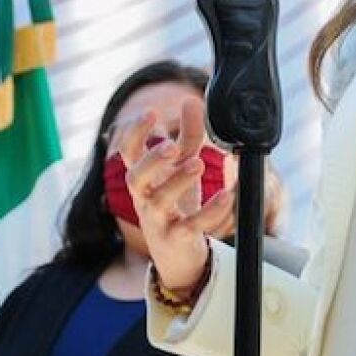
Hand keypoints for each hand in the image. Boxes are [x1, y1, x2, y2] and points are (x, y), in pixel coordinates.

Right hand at [119, 96, 233, 292]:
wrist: (179, 256)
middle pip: (135, 179)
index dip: (136, 134)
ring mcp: (158, 221)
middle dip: (151, 161)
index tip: (151, 112)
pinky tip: (227, 195)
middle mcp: (145, 199)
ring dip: (177, 181)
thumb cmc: (177, 204)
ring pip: (157, 202)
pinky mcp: (177, 240)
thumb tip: (191, 100)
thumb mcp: (184, 167)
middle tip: (171, 146)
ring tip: (198, 162)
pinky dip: (208, 211)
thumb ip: (189, 136)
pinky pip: (190, 226)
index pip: (129, 154)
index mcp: (144, 179)